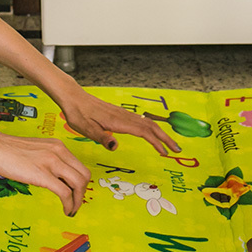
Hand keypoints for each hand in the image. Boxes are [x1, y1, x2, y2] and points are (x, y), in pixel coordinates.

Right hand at [0, 130, 91, 215]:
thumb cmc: (8, 149)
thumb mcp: (36, 150)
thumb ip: (47, 159)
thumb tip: (53, 176)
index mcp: (58, 146)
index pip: (80, 166)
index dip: (81, 183)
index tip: (76, 194)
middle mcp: (59, 151)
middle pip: (84, 175)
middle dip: (82, 193)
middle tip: (75, 204)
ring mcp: (52, 162)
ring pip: (79, 184)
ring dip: (78, 201)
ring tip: (71, 210)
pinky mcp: (42, 174)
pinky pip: (64, 192)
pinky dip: (69, 204)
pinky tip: (65, 210)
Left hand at [56, 90, 181, 155]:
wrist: (74, 98)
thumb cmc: (78, 114)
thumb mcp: (86, 129)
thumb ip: (101, 138)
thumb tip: (115, 146)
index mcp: (118, 122)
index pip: (144, 132)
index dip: (156, 143)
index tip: (165, 153)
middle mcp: (124, 117)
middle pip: (151, 126)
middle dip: (166, 138)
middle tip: (177, 150)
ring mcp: (123, 114)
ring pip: (147, 123)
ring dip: (160, 133)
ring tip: (169, 144)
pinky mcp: (120, 114)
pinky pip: (140, 121)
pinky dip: (151, 129)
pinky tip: (152, 133)